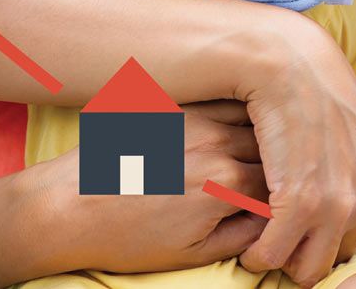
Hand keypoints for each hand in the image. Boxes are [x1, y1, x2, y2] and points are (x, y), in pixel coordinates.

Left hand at [38, 100, 267, 274]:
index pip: (279, 186)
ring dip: (265, 134)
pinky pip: (224, 102)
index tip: (286, 207)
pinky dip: (240, 112)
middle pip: (272, 149)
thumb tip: (271, 222)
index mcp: (224, 184)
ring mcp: (198, 119)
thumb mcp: (190, 255)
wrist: (68, 205)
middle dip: (280, 165)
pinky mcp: (178, 107)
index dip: (286, 199)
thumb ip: (240, 236)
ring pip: (253, 119)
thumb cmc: (127, 238)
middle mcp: (217, 144)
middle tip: (282, 177)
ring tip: (269, 147)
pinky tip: (240, 125)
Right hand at [237, 24, 355, 288]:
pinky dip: (257, 255)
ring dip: (281, 259)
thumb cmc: (321, 99)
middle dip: (305, 252)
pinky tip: (249, 242)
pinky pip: (272, 255)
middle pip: (335, 261)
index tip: (306, 229)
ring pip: (305, 269)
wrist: (294, 65)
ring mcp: (339, 204)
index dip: (328, 240)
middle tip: (281, 235)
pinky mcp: (300, 202)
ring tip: (264, 241)